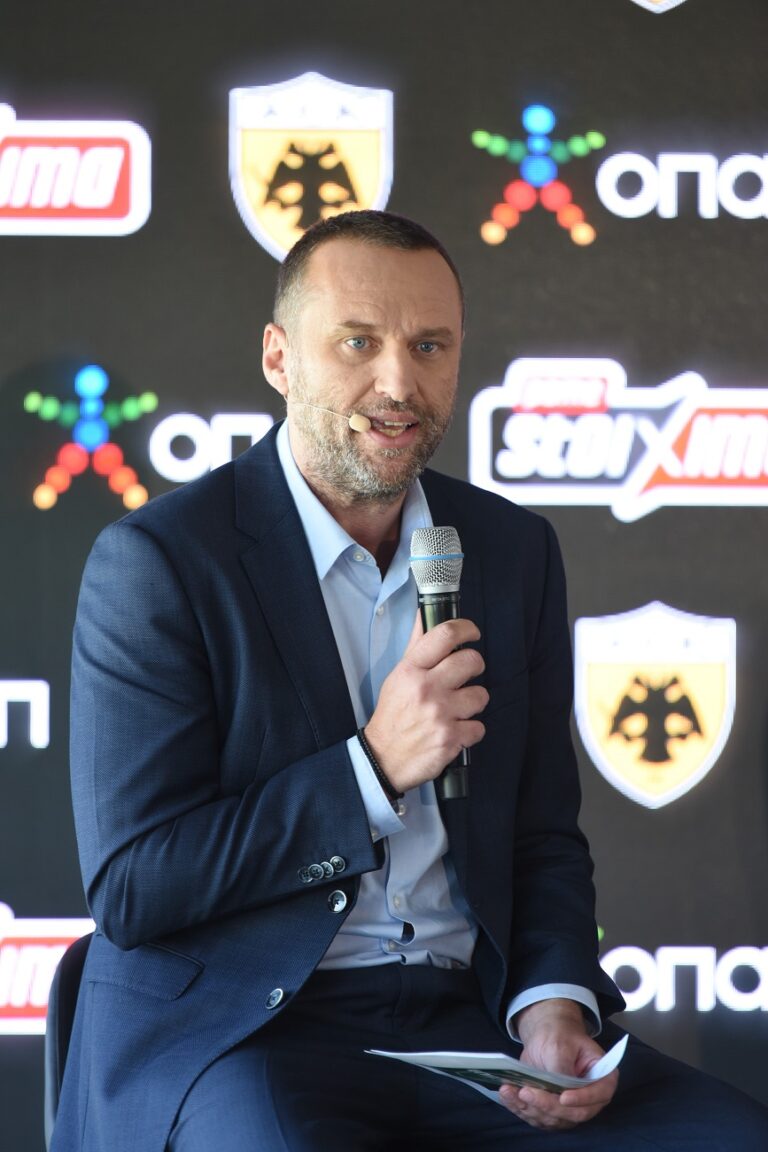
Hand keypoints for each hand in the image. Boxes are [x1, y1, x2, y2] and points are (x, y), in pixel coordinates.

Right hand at [364, 612, 487, 793]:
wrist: (383, 757)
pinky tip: (456, 730)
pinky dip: (471, 731)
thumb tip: (424, 614)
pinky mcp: (451, 739)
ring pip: (481, 695)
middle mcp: (426, 689)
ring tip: (458, 708)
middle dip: (475, 666)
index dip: (466, 628)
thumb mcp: (397, 676)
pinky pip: (479, 727)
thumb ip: (416, 646)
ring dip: (473, 703)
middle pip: (471, 660)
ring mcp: (440, 714)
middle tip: (467, 675)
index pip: (444, 635)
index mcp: (411, 670)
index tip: (472, 633)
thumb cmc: (392, 714)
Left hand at [499, 999, 617, 1129]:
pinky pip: (538, 1118)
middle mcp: (590, 1099)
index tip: (563, 1097)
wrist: (546, 1037)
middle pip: (573, 1113)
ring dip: (530, 1109)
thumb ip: (562, 1067)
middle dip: (547, 1105)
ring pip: (553, 1120)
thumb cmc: (559, 1035)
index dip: (582, 1099)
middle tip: (526, 1093)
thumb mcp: (561, 1043)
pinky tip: (507, 1097)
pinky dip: (521, 1109)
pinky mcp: (553, 1112)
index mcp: (603, 1077)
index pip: (599, 1095)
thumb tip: (557, 1090)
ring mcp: (571, 1109)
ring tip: (509, 1092)